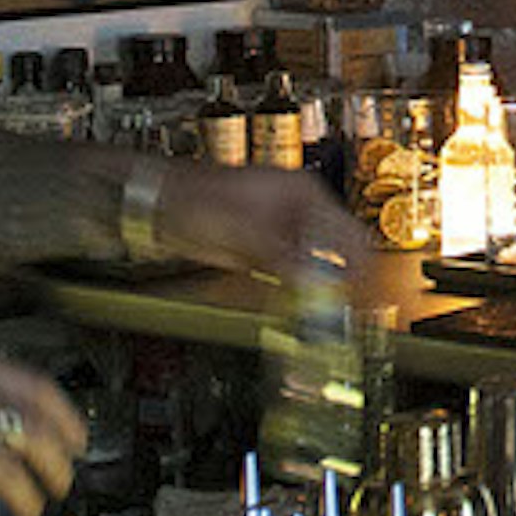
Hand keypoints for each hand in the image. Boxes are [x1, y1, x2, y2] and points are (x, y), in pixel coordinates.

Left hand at [142, 171, 354, 296]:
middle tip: (341, 317)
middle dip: (339, 286)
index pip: (348, 235)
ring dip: (316, 294)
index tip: (359, 300)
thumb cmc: (192, 198)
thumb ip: (282, 254)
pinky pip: (290, 277)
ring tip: (317, 320)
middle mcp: (297, 212)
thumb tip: (315, 280)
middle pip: (335, 254)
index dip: (358, 269)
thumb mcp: (244, 227)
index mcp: (302, 194)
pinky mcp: (262, 251)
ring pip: (314, 269)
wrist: (156, 204)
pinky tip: (292, 309)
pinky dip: (293, 294)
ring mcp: (280, 231)